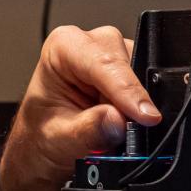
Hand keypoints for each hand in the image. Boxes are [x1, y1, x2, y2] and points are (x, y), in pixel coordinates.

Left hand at [0, 25, 160, 190]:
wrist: (44, 146)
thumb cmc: (42, 134)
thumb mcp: (60, 138)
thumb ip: (89, 129)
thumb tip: (118, 120)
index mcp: (63, 47)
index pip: (103, 63)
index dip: (126, 90)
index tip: (145, 116)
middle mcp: (90, 44)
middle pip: (127, 63)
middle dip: (132, 98)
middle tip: (131, 131)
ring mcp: (112, 55)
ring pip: (142, 73)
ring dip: (136, 105)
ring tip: (118, 129)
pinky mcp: (129, 71)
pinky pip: (149, 86)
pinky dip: (140, 108)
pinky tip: (126, 122)